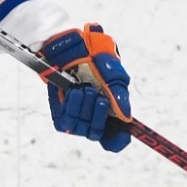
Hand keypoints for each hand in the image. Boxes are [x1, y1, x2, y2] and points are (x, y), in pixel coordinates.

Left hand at [38, 24, 131, 151]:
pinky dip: (71, 107)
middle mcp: (93, 118)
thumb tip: (126, 116)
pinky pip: (64, 121)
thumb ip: (120, 96)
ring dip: (84, 109)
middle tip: (98, 96)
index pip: (114, 140)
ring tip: (84, 89)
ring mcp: (76, 117)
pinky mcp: (59, 113)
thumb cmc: (97, 59)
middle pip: (96, 133)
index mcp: (110, 113)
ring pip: (80, 129)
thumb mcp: (114, 75)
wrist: (73, 46)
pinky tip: (74, 91)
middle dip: (98, 115)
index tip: (122, 136)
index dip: (117, 141)